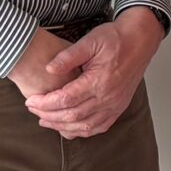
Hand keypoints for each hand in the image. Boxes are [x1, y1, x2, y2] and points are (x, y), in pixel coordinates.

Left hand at [19, 9, 163, 137]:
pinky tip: (69, 128)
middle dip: (48, 115)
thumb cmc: (116, 39)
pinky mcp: (119, 107)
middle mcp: (108, 97)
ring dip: (62, 127)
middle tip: (33, 110)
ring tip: (45, 121)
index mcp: (99, 81)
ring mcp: (115, 105)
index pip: (65, 99)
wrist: (140, 40)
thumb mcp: (90, 40)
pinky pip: (99, 127)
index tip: (30, 101)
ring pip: (84, 126)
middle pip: (72, 116)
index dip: (45, 103)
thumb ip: (68, 56)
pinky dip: (82, 131)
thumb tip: (48, 68)